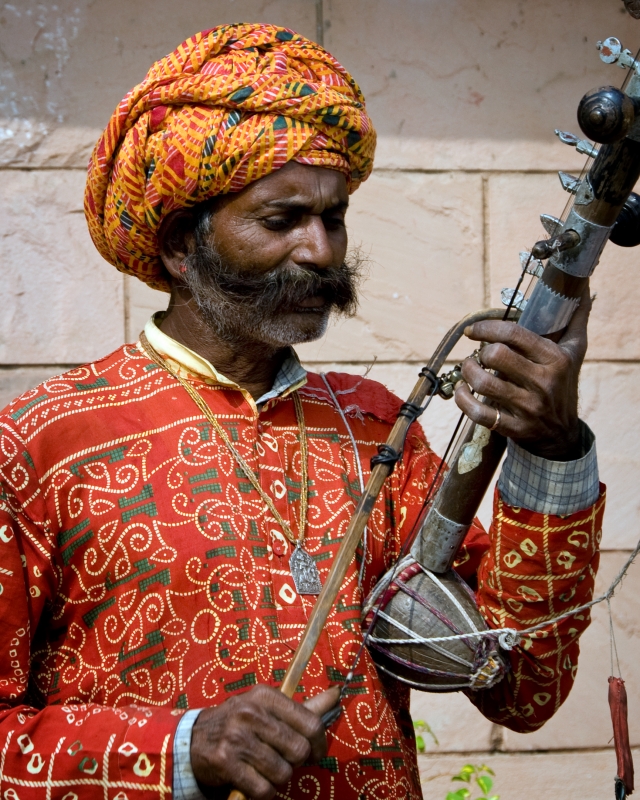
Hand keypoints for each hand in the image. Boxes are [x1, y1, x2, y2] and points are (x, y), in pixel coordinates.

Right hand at [190, 684, 339, 799]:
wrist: (193, 739)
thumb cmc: (238, 723)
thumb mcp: (267, 708)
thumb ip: (303, 707)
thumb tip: (335, 695)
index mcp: (265, 695)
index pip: (310, 722)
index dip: (319, 744)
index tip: (315, 753)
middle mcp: (251, 712)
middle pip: (298, 750)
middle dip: (295, 762)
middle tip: (284, 760)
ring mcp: (236, 737)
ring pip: (282, 772)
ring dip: (278, 778)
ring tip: (265, 769)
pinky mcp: (225, 762)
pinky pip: (263, 789)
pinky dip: (263, 792)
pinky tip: (253, 781)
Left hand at [454, 286, 591, 460]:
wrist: (563, 434)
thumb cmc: (564, 384)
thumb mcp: (575, 351)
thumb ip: (576, 318)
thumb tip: (582, 287)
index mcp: (556, 360)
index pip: (514, 334)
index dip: (486, 328)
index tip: (472, 331)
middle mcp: (543, 383)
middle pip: (496, 356)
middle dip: (479, 353)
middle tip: (477, 355)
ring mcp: (529, 407)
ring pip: (484, 384)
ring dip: (467, 372)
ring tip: (468, 370)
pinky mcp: (515, 427)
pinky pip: (480, 414)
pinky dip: (463, 400)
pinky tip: (461, 391)